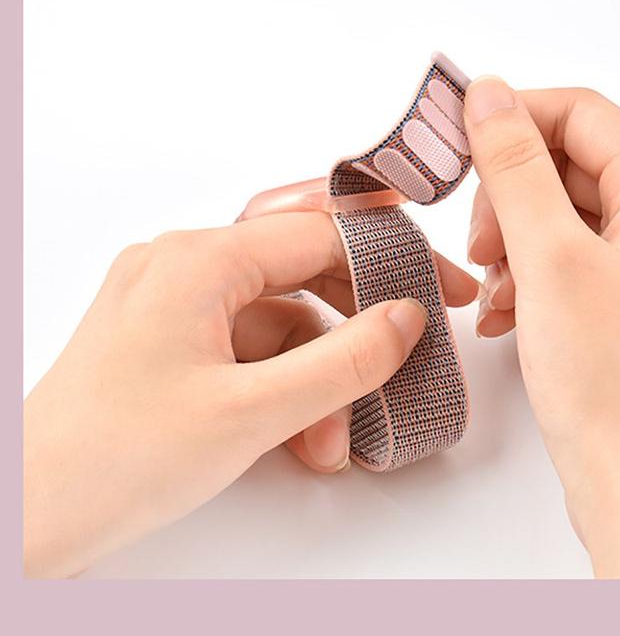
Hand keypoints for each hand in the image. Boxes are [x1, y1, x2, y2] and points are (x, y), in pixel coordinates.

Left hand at [23, 212, 478, 577]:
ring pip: (278, 321)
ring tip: (336, 439)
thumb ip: (344, 361)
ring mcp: (175, 303)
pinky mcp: (171, 340)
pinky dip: (282, 387)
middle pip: (301, 273)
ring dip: (317, 376)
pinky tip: (303, 440)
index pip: (320, 234)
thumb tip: (408, 318)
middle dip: (356, 325)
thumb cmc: (117, 458)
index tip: (446, 287)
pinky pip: (247, 348)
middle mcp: (185, 265)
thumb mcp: (251, 413)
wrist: (28, 517)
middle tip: (411, 351)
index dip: (393, 259)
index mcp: (199, 259)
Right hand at [463, 78, 619, 577]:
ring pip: (563, 213)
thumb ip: (514, 168)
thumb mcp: (547, 258)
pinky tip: (504, 313)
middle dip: (510, 196)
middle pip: (569, 164)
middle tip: (479, 242)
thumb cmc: (605, 379)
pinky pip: (569, 256)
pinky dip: (528, 273)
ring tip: (493, 290)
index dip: (514, 118)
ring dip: (514, 240)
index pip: (581, 114)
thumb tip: (489, 94)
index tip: (457, 138)